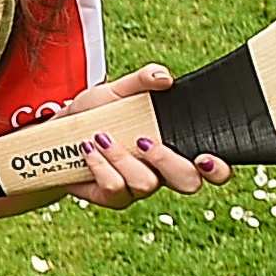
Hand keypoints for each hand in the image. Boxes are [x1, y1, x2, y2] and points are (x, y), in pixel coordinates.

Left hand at [46, 64, 220, 209]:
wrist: (57, 133)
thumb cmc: (96, 113)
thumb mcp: (117, 90)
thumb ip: (142, 80)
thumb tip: (164, 78)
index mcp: (175, 146)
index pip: (212, 168)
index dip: (218, 169)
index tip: (205, 157)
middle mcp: (162, 171)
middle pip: (188, 183)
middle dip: (168, 162)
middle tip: (144, 140)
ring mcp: (138, 188)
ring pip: (146, 184)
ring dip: (122, 158)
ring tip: (100, 137)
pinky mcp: (114, 197)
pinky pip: (115, 188)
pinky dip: (100, 164)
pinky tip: (87, 148)